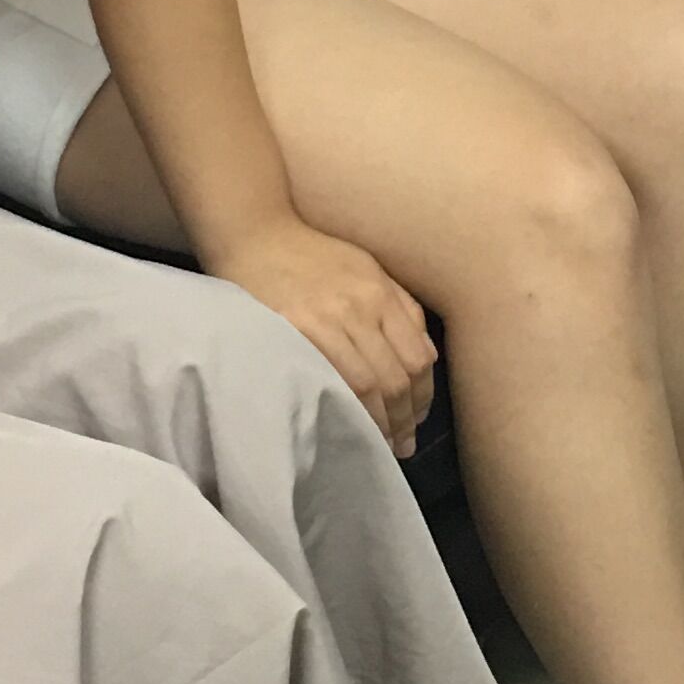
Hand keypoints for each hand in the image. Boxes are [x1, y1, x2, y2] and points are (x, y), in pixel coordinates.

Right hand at [213, 218, 436, 456]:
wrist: (257, 236)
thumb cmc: (315, 256)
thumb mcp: (368, 268)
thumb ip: (400, 307)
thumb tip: (426, 357)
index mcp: (381, 292)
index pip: (417, 357)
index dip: (423, 396)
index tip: (418, 418)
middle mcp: (360, 307)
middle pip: (397, 377)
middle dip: (404, 419)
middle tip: (403, 445)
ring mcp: (326, 322)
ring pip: (368, 386)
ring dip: (379, 424)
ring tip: (380, 446)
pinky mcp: (293, 333)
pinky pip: (330, 381)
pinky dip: (346, 409)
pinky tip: (349, 426)